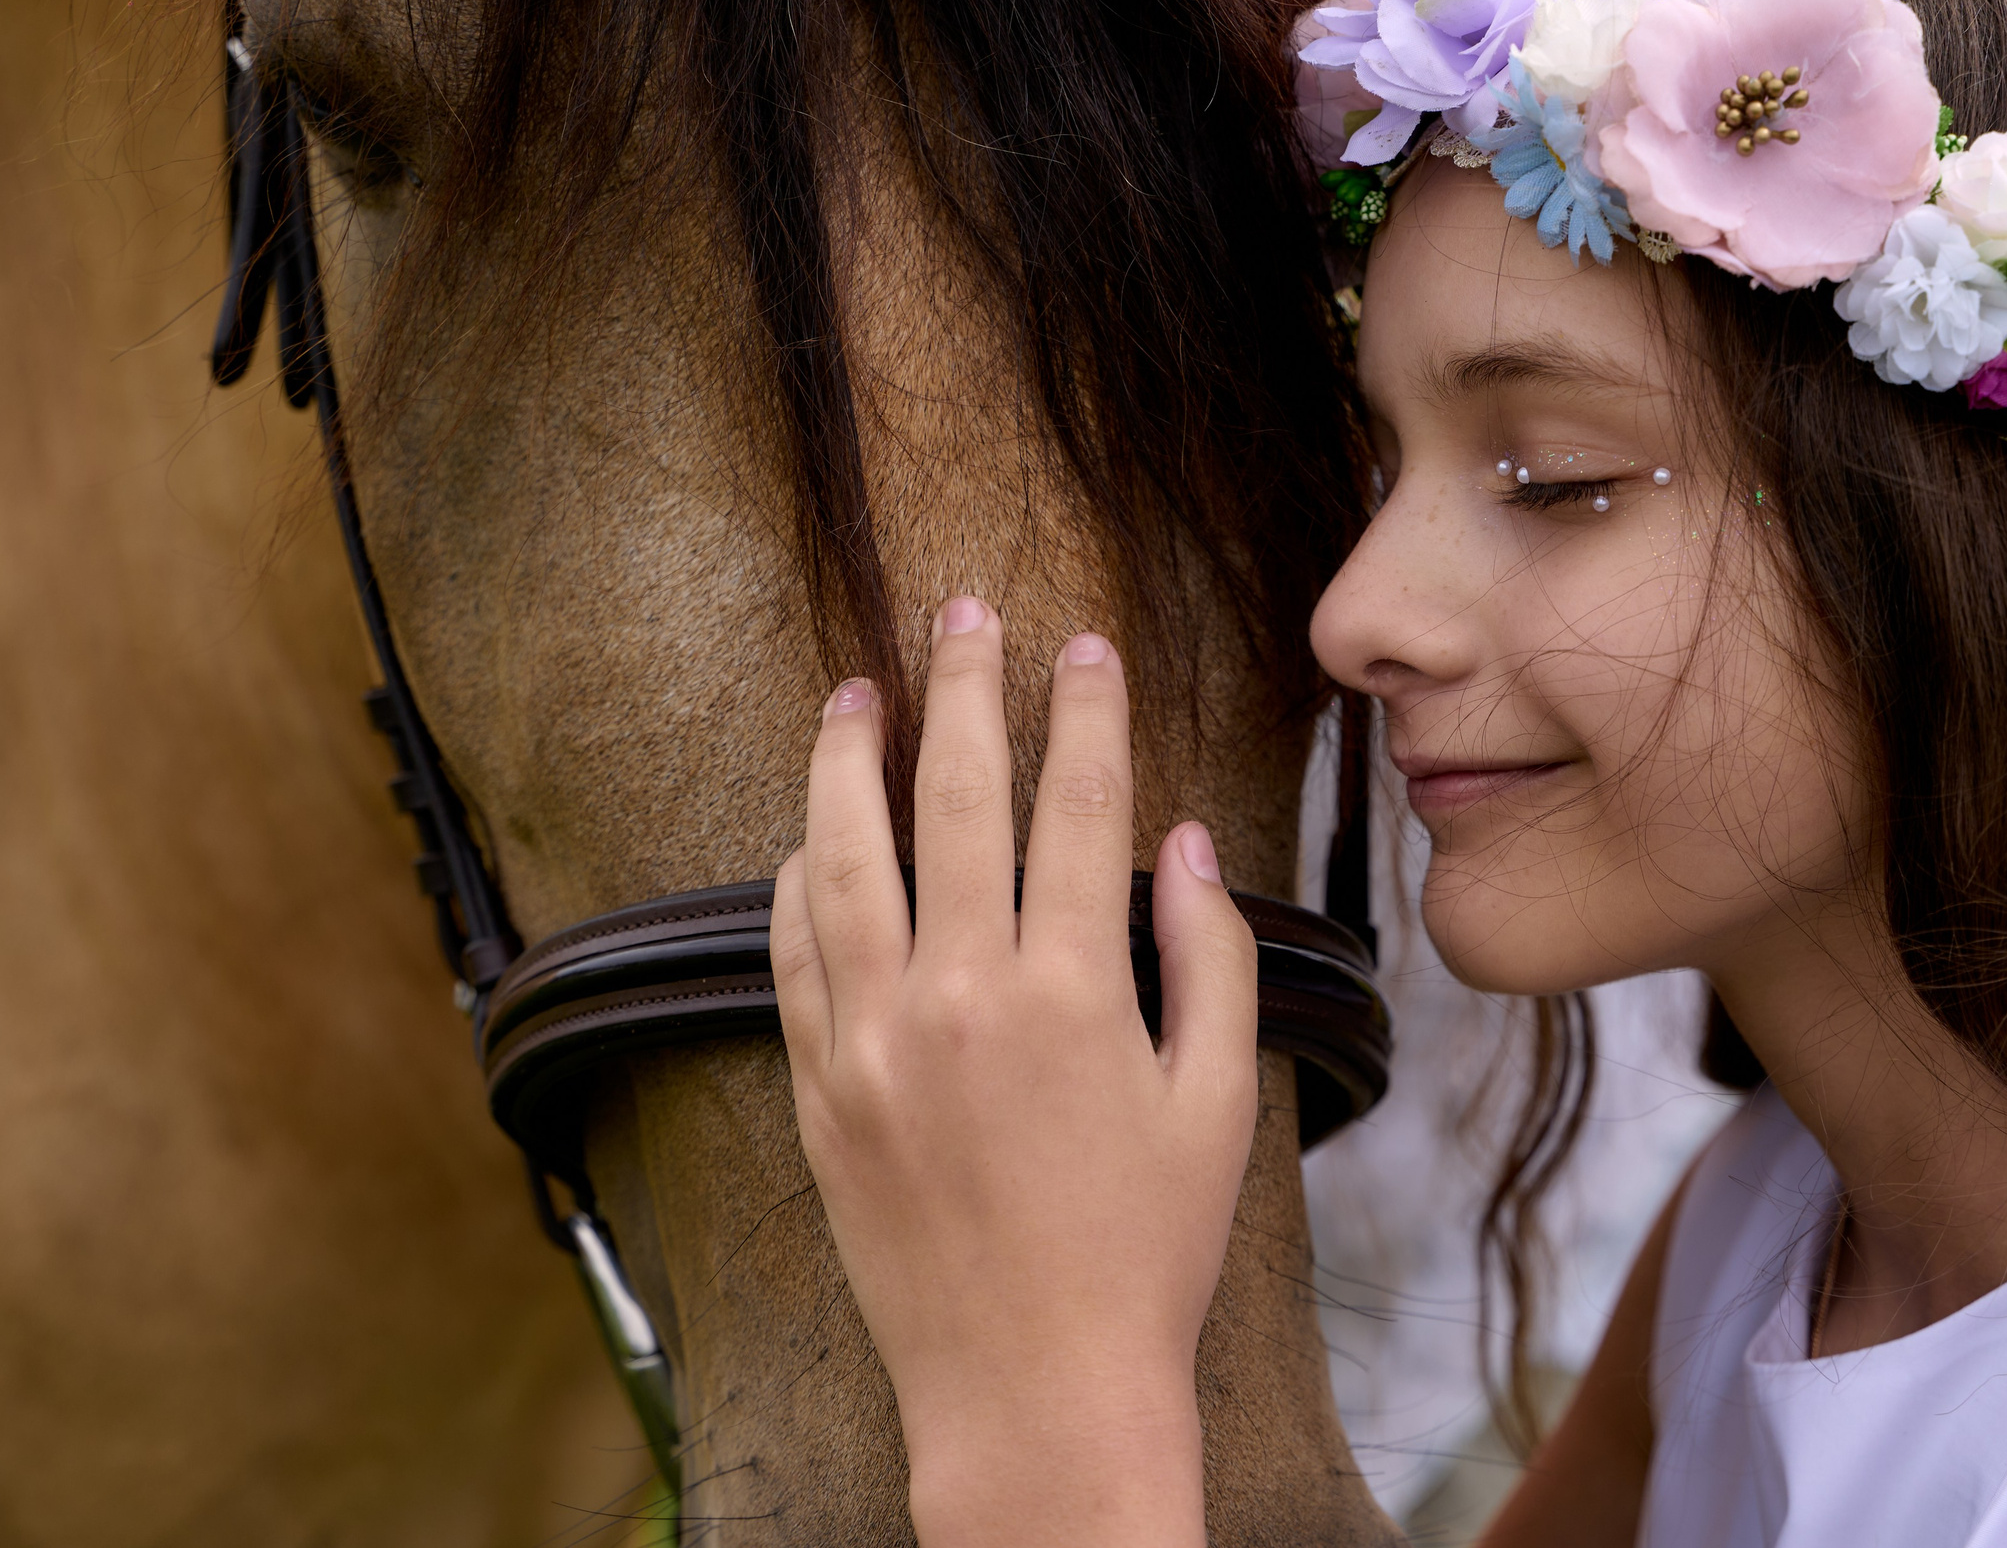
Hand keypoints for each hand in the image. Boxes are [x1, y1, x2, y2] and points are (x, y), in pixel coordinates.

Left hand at [772, 596, 1261, 1547]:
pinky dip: (794, 883)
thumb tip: (1185, 845)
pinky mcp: (822, 1092)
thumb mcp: (1215, 1107)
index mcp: (1069, 994)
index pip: (1076, 807)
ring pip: (842, 859)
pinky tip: (806, 840)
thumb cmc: (1143, 1259)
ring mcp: (874, 1044)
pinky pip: (791, 958)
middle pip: (953, 799)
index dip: (1085, 712)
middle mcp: (958, 999)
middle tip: (962, 612)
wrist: (1032, 1395)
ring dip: (846, 761)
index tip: (1084, 644)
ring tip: (853, 692)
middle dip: (963, 688)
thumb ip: (1206, 962)